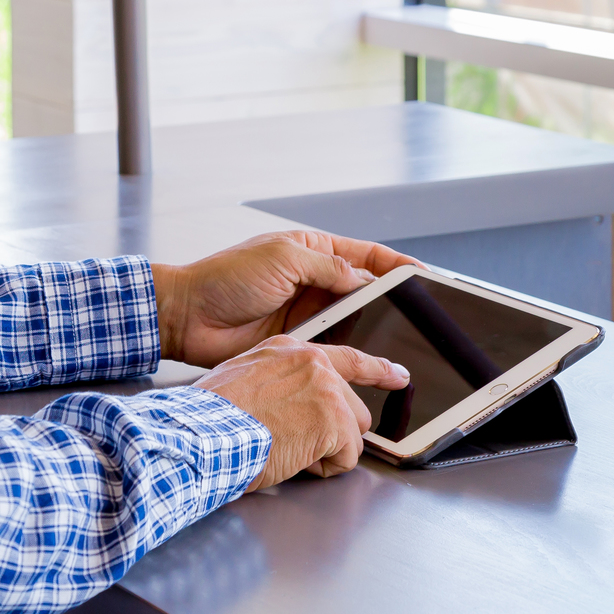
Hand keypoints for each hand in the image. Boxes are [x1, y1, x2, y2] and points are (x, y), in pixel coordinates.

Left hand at [152, 231, 418, 368]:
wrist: (188, 317)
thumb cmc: (226, 278)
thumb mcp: (283, 259)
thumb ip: (329, 267)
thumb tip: (367, 279)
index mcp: (313, 251)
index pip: (367, 256)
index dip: (397, 266)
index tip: (425, 276)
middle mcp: (315, 282)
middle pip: (366, 291)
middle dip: (393, 302)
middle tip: (422, 316)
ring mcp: (308, 314)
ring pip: (353, 322)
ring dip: (372, 330)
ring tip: (398, 341)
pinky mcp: (298, 343)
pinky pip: (332, 347)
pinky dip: (349, 354)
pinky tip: (365, 361)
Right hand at [196, 336, 410, 489]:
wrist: (201, 433)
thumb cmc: (209, 417)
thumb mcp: (242, 380)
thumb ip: (277, 382)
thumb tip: (293, 404)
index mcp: (289, 350)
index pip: (346, 358)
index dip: (377, 370)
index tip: (399, 376)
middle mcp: (314, 363)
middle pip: (353, 409)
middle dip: (332, 433)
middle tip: (293, 442)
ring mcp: (328, 390)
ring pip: (353, 435)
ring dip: (326, 451)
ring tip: (286, 449)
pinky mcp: (335, 421)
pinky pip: (346, 459)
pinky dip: (322, 470)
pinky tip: (292, 459)